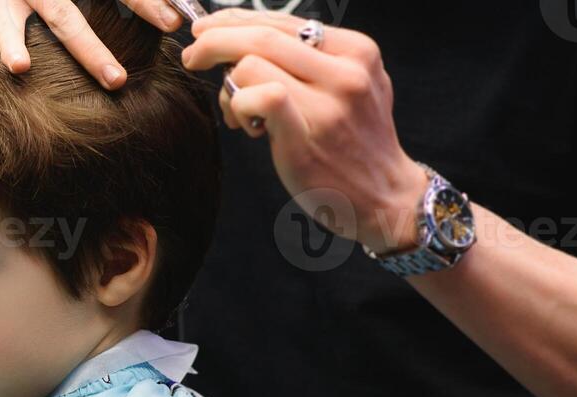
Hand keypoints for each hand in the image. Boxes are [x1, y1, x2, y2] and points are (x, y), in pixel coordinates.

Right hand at [0, 0, 185, 87]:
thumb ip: (92, 0)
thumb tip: (145, 12)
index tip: (177, 16)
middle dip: (142, 6)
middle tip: (170, 26)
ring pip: (64, 17)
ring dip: (91, 50)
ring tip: (115, 79)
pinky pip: (6, 25)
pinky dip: (12, 44)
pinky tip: (21, 67)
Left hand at [182, 8, 430, 254]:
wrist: (384, 196)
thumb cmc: (353, 145)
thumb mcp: (349, 88)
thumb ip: (311, 63)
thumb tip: (250, 41)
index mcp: (355, 49)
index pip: (281, 20)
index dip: (234, 20)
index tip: (207, 30)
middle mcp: (347, 68)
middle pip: (262, 34)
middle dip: (214, 41)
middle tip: (192, 57)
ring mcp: (331, 99)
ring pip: (253, 62)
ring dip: (229, 86)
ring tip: (236, 115)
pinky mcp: (310, 131)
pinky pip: (260, 96)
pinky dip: (239, 104)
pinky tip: (243, 126)